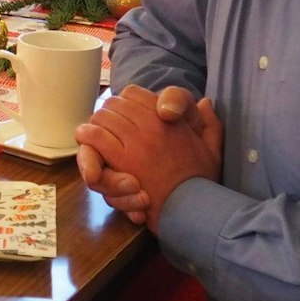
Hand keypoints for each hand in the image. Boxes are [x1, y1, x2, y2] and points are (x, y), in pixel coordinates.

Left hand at [81, 85, 222, 233]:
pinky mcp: (123, 160)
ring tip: (92, 131)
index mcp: (170, 119)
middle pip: (114, 103)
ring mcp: (136, 141)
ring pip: (103, 117)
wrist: (194, 207)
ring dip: (97, 123)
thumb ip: (209, 122)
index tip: (124, 112)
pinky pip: (96, 136)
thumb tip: (205, 101)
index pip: (135, 94)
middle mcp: (152, 124)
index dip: (125, 101)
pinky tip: (87, 137)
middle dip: (108, 112)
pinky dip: (88, 135)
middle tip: (105, 123)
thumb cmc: (201, 180)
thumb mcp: (212, 147)